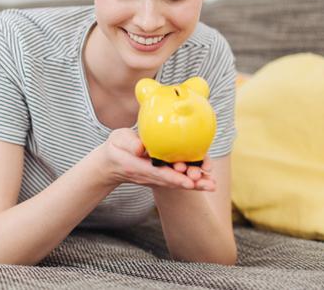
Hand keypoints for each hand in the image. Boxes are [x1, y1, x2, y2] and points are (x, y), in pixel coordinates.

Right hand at [95, 128, 215, 191]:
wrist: (111, 164)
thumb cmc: (116, 147)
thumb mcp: (118, 140)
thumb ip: (128, 143)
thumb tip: (140, 148)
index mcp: (138, 166)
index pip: (158, 173)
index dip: (173, 177)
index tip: (188, 181)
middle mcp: (149, 175)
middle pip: (172, 181)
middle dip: (190, 183)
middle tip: (208, 183)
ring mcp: (156, 177)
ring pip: (177, 182)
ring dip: (195, 184)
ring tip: (211, 185)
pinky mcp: (162, 176)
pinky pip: (178, 179)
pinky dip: (193, 182)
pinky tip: (207, 181)